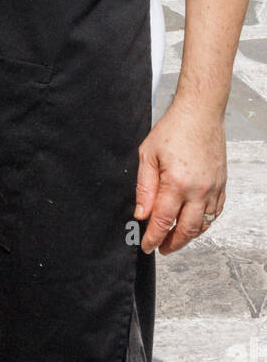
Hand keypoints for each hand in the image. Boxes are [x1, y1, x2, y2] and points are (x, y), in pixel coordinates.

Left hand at [134, 97, 226, 254]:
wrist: (200, 114)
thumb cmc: (173, 129)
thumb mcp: (148, 155)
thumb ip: (144, 188)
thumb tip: (141, 214)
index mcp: (177, 183)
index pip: (163, 221)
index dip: (153, 238)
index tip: (147, 247)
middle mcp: (198, 190)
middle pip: (186, 230)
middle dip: (172, 243)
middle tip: (161, 248)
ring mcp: (213, 189)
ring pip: (202, 225)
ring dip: (188, 235)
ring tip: (175, 238)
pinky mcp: (221, 185)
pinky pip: (215, 213)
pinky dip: (204, 223)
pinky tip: (193, 222)